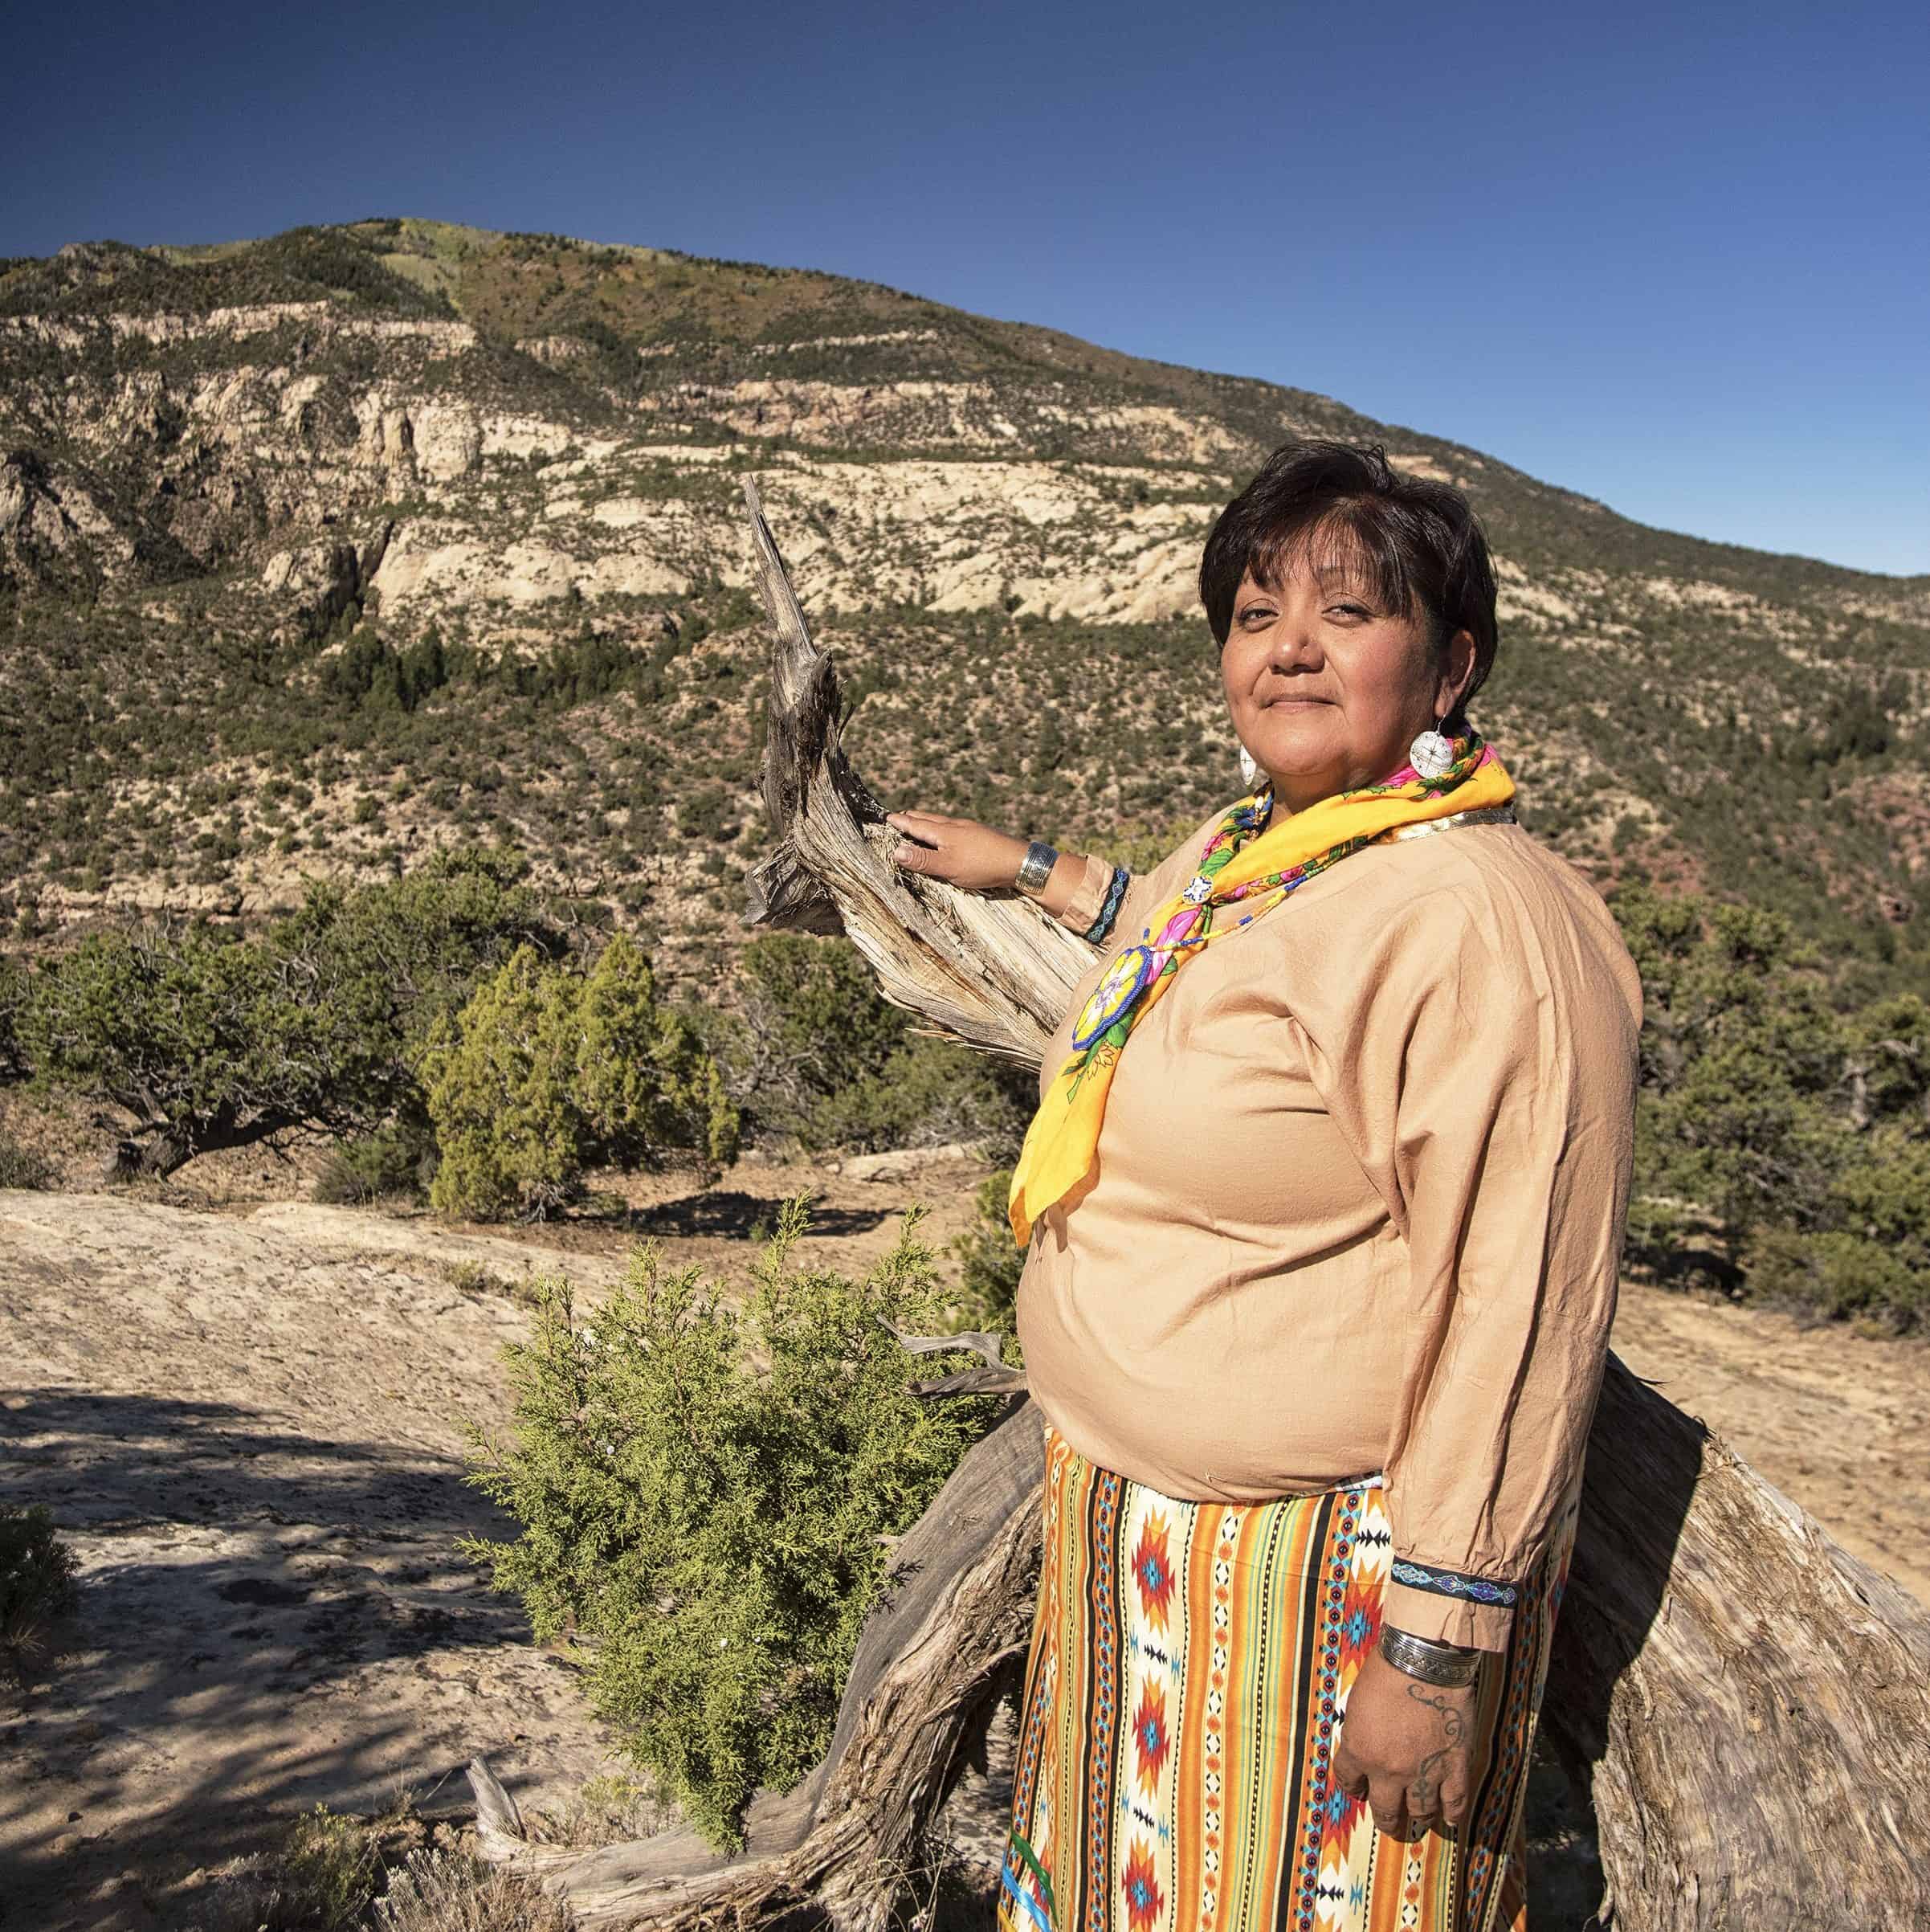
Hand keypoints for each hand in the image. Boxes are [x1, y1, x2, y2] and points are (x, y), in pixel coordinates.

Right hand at [883, 809, 1029, 890]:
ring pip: (943, 823)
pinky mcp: (982, 836)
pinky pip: (955, 828)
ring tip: (921, 823)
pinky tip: (950, 835)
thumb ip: (923, 860)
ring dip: (928, 822)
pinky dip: (943, 829)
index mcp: (944, 832)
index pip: (916, 825)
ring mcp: (970, 829)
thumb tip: (895, 851)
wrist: (1020, 861)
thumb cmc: (983, 865)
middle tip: (900, 817)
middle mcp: (956, 826)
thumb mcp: (948, 866)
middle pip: (929, 819)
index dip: (900, 823)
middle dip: (912, 818)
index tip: (887, 817)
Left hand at [1331, 1648, 1483, 1841]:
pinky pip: (1455, 1803)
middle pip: (1384, 1809)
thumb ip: (1360, 1733)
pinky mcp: (1454, 1767)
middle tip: (1390, 1822)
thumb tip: (1364, 1747)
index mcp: (1360, 1751)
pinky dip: (1453, 1814)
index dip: (1352, 1787)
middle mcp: (1388, 1770)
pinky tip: (1450, 1818)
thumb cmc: (1385, 1672)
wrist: (1423, 1662)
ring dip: (1418, 1817)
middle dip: (1386, 1819)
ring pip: (1420, 1812)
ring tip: (1418, 1819)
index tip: (1358, 1789)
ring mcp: (1423, 1772)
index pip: (1348, 1780)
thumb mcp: (1356, 1703)